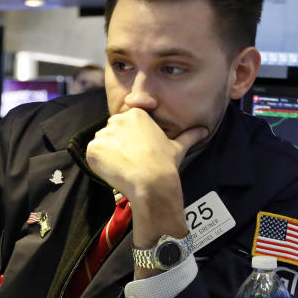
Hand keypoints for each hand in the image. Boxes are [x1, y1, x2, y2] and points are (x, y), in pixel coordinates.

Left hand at [85, 108, 207, 204]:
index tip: (138, 153)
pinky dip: (99, 164)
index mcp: (136, 114)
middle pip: (112, 132)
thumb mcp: (178, 147)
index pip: (126, 124)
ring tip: (124, 167)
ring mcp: (104, 134)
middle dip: (118, 145)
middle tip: (130, 161)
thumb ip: (189, 135)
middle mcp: (118, 119)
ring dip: (108, 155)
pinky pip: (93, 155)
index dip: (130, 140)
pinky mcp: (94, 149)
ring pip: (102, 143)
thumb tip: (204, 131)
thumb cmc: (165, 164)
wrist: (151, 182)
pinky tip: (114, 171)